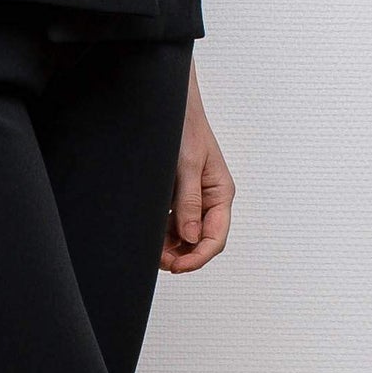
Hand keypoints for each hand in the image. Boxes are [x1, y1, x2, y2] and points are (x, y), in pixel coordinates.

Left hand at [162, 58, 232, 270]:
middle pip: (202, 241)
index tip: (177, 266)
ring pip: (186, 236)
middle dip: (183, 255)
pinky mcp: (178, 196)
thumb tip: (191, 237)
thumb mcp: (187, 165)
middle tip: (159, 262)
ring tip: (151, 252)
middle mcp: (210, 200)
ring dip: (171, 247)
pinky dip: (163, 234)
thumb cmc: (185, 129)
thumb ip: (188, 202)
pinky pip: (173, 223)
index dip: (198, 257)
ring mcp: (194, 199)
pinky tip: (150, 237)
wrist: (171, 106)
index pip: (216, 238)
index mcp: (221, 194)